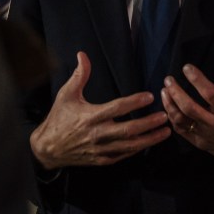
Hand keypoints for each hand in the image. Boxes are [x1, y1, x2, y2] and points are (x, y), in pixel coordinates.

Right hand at [29, 51, 170, 168]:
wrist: (47, 148)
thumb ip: (79, 75)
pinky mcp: (101, 160)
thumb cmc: (59, 118)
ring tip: (166, 131)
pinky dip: (136, 149)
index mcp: (90, 116)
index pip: (117, 108)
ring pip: (129, 146)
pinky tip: (148, 143)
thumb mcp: (66, 94)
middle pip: (128, 130)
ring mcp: (100, 149)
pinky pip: (122, 155)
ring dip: (149, 139)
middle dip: (148, 124)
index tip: (150, 96)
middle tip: (164, 116)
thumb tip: (83, 54)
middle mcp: (97, 134)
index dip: (134, 102)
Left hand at [161, 56, 213, 174]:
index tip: (186, 67)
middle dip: (176, 92)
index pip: (209, 94)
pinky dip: (172, 119)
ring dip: (170, 105)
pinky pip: (182, 131)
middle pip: (190, 108)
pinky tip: (168, 107)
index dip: (197, 80)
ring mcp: (205, 135)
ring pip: (182, 120)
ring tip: (164, 91)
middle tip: (168, 79)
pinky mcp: (200, 142)